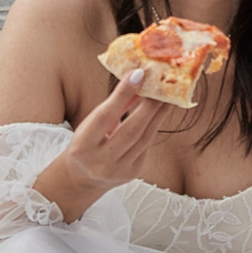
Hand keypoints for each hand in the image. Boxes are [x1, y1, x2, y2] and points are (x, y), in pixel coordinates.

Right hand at [38, 71, 164, 220]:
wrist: (82, 178)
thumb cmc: (86, 143)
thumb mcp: (91, 125)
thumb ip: (113, 107)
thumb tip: (136, 81)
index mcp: (83, 146)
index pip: (105, 117)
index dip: (122, 94)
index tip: (138, 74)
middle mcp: (100, 162)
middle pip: (131, 130)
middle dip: (149, 106)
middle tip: (162, 85)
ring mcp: (119, 171)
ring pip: (144, 138)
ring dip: (159, 115)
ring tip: (169, 97)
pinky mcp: (133, 173)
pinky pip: (147, 146)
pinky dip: (154, 126)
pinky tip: (162, 112)